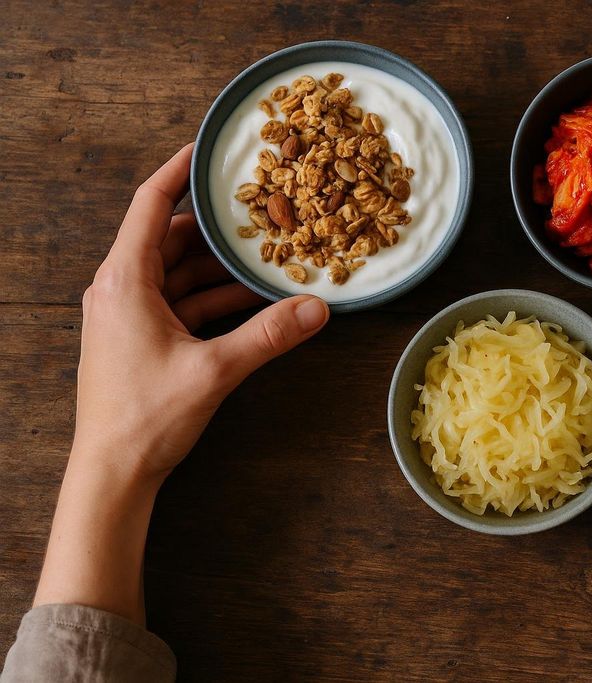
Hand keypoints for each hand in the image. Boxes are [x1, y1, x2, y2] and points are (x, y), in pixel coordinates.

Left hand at [75, 143, 329, 482]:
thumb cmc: (145, 418)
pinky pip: (184, 303)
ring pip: (182, 272)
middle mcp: (122, 289)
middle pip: (172, 237)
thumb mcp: (215, 371)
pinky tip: (254, 301)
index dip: (180, 171)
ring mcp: (131, 315)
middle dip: (217, 224)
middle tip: (261, 204)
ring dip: (222, 267)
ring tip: (268, 254)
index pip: (151, 204)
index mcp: (125, 280)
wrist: (112, 473)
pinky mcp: (143, 339)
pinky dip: (216, 298)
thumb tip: (319, 307)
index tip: (209, 147)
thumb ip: (269, 335)